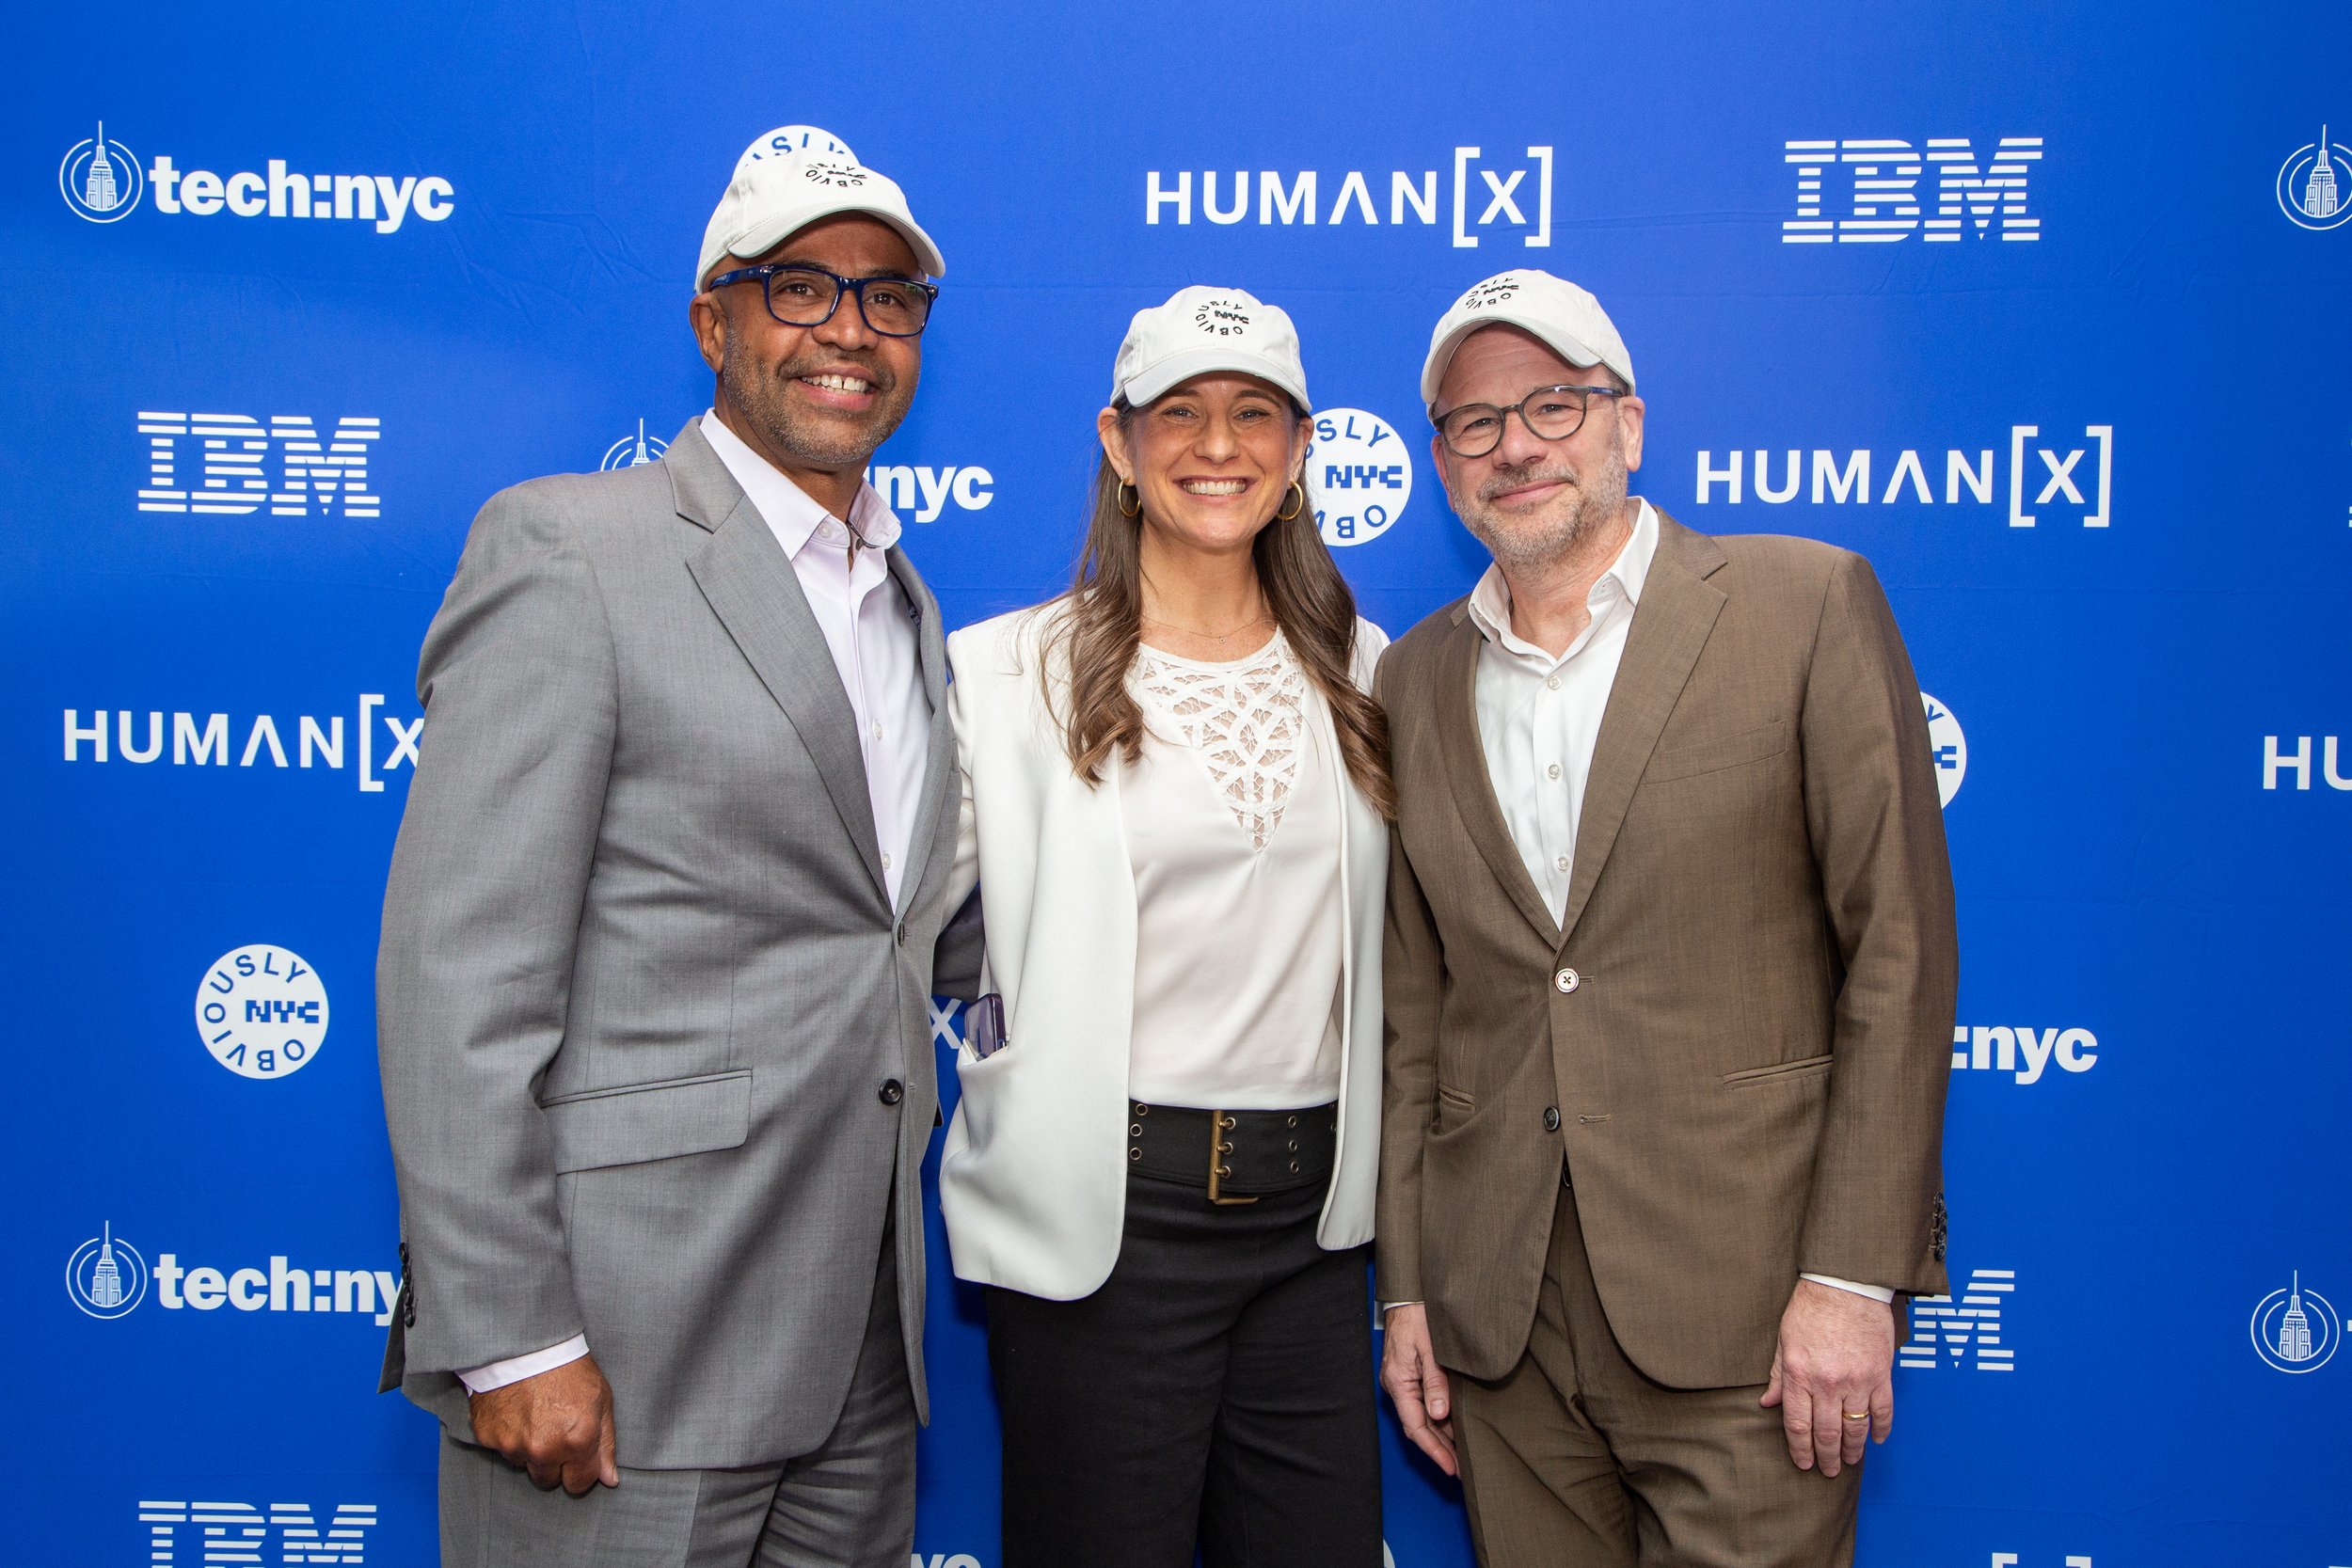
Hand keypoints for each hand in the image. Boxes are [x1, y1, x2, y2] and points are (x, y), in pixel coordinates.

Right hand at [468, 1354, 619, 1494]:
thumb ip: (606, 1444)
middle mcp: (544, 1450)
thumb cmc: (568, 1368)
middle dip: (554, 1464)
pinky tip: (516, 1411)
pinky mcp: (488, 1437)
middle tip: (555, 1433)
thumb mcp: (601, 1399)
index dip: (581, 1472)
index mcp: (577, 1442)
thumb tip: (609, 1479)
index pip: (579, 1484)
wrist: (525, 1343)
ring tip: (534, 1416)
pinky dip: (508, 1436)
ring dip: (529, 1450)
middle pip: (548, 1480)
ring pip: (523, 1464)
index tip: (578, 1457)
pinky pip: (501, 1449)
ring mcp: (513, 1445)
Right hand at [1379, 1303, 1457, 1475]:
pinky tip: (1452, 1426)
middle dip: (1437, 1449)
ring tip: (1459, 1454)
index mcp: (1398, 1381)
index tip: (1451, 1468)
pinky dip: (1436, 1418)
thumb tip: (1439, 1415)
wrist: (1408, 1294)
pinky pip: (1420, 1403)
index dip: (1434, 1450)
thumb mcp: (1432, 1348)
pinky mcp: (1407, 1374)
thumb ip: (1435, 1382)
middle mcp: (1396, 1384)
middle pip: (1416, 1426)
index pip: (1415, 1426)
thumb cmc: (1419, 1315)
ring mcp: (1400, 1380)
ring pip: (1419, 1416)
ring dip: (1439, 1435)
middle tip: (1459, 1469)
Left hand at [1759, 1280, 1894, 1476]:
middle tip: (1827, 1471)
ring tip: (1849, 1461)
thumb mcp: (1784, 1340)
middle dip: (1826, 1457)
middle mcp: (1827, 1383)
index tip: (1804, 1463)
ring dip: (1852, 1450)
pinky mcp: (1880, 1375)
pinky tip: (1876, 1439)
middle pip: (1827, 1433)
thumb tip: (1768, 1402)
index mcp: (1800, 1374)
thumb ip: (1779, 1375)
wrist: (1845, 1284)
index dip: (1800, 1449)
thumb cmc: (1811, 1308)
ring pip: (1855, 1428)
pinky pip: (1883, 1411)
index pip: (1798, 1425)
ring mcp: (1856, 1381)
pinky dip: (1880, 1428)